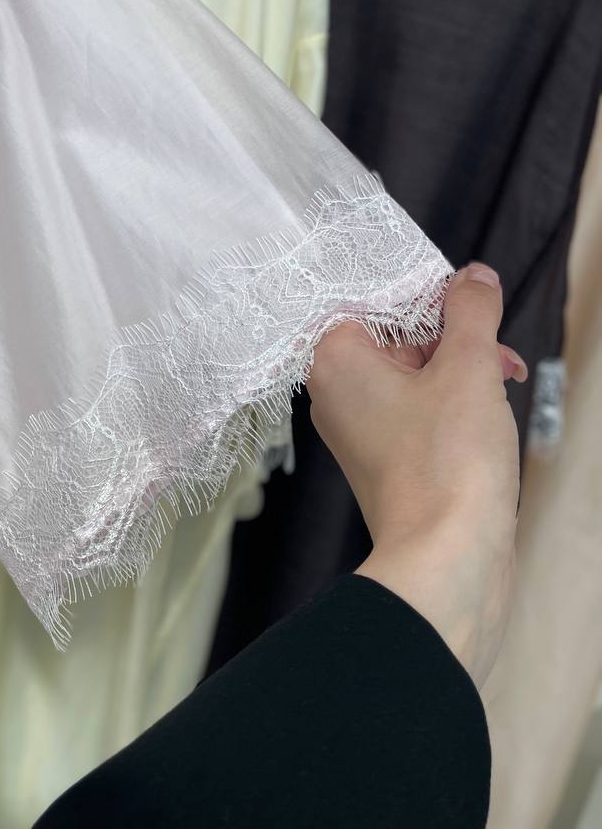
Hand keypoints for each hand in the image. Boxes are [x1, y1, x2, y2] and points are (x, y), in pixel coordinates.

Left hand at [307, 263, 524, 686]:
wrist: (447, 561)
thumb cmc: (447, 461)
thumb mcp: (467, 366)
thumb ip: (470, 311)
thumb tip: (473, 278)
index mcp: (335, 360)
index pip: (374, 301)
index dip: (426, 298)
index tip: (466, 304)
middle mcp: (335, 393)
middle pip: (396, 338)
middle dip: (453, 339)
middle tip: (496, 354)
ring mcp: (358, 431)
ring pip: (412, 376)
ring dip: (460, 371)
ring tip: (504, 382)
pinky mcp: (384, 462)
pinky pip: (416, 413)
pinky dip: (452, 406)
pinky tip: (487, 417)